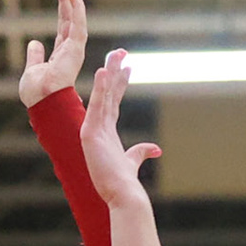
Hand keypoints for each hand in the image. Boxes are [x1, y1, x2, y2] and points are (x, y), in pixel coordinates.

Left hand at [19, 0, 87, 107]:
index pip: (64, 27)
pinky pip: (78, 24)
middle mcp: (70, 51)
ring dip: (75, 1)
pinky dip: (76, 9)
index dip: (64, 9)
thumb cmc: (36, 93)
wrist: (41, 101)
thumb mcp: (32, 69)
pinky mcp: (76, 49)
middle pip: (72, 20)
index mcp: (61, 55)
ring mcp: (74, 50)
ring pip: (77, 20)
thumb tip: (34, 42)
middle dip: (71, 0)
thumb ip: (35, 56)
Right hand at [80, 48, 161, 206]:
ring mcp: (93, 130)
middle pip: (107, 94)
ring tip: (115, 54)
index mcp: (106, 132)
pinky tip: (104, 72)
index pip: (113, 102)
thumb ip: (141, 152)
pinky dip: (100, 89)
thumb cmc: (123, 181)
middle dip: (114, 72)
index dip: (119, 83)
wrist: (121, 194)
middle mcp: (98, 128)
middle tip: (120, 51)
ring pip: (102, 95)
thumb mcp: (133, 161)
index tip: (127, 66)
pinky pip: (96, 107)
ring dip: (109, 74)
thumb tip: (155, 149)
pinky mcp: (90, 134)